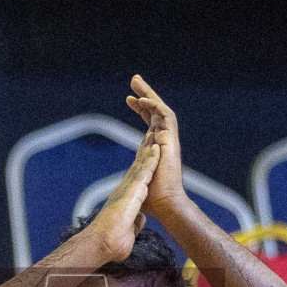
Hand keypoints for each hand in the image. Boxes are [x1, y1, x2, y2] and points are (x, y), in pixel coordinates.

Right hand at [84, 131, 158, 261]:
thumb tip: (140, 220)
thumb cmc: (112, 241)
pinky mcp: (134, 189)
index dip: (141, 168)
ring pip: (141, 165)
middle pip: (138, 167)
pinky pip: (145, 170)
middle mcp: (126, 190)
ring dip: (149, 151)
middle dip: (144, 153)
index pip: (136, 180)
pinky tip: (157, 148)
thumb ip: (134, 222)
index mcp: (125, 199)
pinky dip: (151, 159)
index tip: (146, 158)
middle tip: (150, 137)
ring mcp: (129, 188)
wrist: (104, 242)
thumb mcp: (128, 229)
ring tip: (155, 136)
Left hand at [125, 74, 188, 220]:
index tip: (129, 99)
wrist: (165, 205)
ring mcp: (168, 141)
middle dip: (145, 96)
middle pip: (155, 113)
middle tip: (134, 81)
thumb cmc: (151, 201)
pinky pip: (165, 117)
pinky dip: (154, 107)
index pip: (149, 123)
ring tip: (137, 82)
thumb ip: (128, 179)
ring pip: (161, 110)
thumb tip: (116, 191)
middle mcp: (163, 142)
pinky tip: (142, 100)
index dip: (141, 110)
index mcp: (155, 149)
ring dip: (149, 95)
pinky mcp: (170, 141)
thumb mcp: (133, 183)